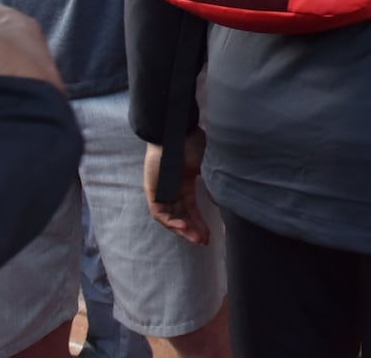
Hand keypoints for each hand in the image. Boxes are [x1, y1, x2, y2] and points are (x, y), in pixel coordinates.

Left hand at [143, 128, 213, 245]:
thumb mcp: (206, 163)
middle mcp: (173, 189)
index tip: (211, 234)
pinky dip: (170, 221)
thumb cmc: (191, 141)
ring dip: (183, 229)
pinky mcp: (152, 190)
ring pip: (170, 218)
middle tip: (204, 241)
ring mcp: (161, 191)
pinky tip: (182, 226)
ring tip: (196, 238)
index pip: (191, 208)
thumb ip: (212, 180)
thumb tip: (218, 200)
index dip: (200, 222)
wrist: (175, 129)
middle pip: (181, 216)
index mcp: (185, 183)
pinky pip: (159, 212)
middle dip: (193, 230)